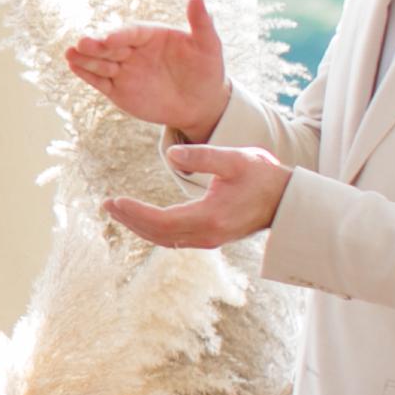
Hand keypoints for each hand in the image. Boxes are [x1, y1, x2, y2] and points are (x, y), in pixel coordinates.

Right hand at [65, 0, 232, 140]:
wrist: (200, 104)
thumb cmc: (206, 71)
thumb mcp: (209, 46)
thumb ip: (201, 23)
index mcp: (152, 36)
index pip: (132, 32)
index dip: (121, 35)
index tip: (110, 39)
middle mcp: (134, 50)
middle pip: (111, 46)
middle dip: (96, 45)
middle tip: (82, 43)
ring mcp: (124, 69)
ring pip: (101, 62)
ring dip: (85, 58)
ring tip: (70, 54)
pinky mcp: (117, 89)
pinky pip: (99, 80)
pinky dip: (86, 74)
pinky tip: (73, 65)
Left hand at [102, 142, 285, 250]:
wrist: (288, 200)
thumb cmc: (263, 176)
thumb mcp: (236, 159)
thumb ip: (203, 156)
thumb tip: (171, 155)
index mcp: (210, 218)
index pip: (161, 220)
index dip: (135, 212)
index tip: (113, 201)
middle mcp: (207, 235)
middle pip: (157, 234)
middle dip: (130, 220)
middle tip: (105, 205)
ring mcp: (209, 239)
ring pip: (164, 239)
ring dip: (139, 225)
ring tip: (116, 210)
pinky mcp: (211, 237)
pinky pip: (174, 238)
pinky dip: (153, 229)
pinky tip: (141, 218)